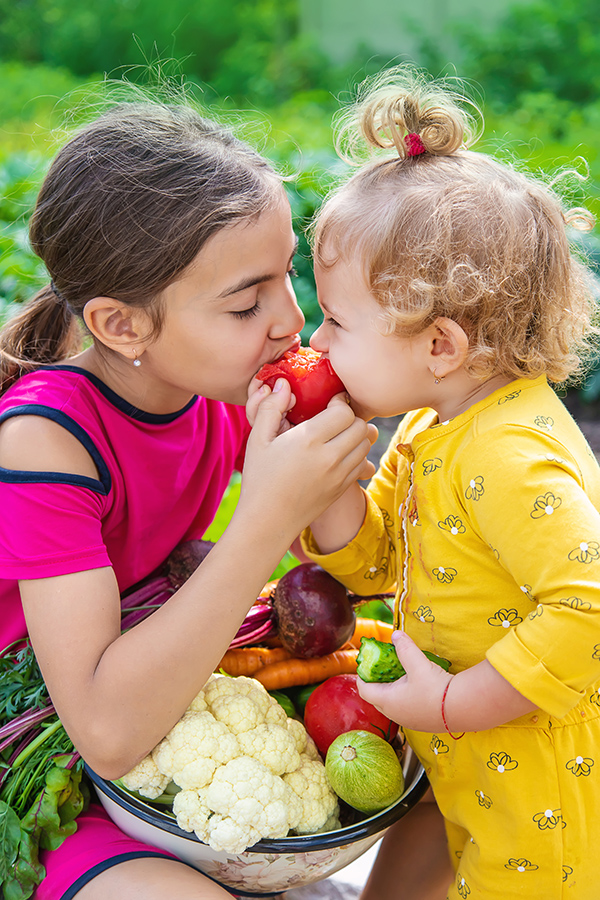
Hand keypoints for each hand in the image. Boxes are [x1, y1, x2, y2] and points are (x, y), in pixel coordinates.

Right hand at [239, 378, 375, 537]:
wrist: (268, 521)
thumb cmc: (259, 478)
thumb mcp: (257, 439)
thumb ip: (270, 408)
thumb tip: (283, 384)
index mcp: (308, 440)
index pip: (344, 411)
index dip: (340, 402)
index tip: (329, 403)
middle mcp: (329, 458)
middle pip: (361, 426)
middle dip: (351, 417)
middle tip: (336, 417)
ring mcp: (339, 475)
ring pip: (366, 445)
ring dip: (357, 435)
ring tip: (339, 433)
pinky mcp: (342, 488)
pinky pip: (363, 463)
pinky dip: (357, 454)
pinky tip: (341, 452)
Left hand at [357, 631, 450, 731]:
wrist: (463, 708)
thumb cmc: (435, 688)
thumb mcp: (418, 663)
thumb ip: (405, 648)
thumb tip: (396, 635)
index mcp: (387, 701)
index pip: (364, 689)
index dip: (361, 675)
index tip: (364, 664)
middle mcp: (394, 714)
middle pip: (377, 697)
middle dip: (377, 681)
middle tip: (381, 667)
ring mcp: (408, 721)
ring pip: (393, 704)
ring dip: (392, 690)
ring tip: (400, 674)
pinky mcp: (422, 723)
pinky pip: (406, 708)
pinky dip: (405, 697)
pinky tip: (416, 687)